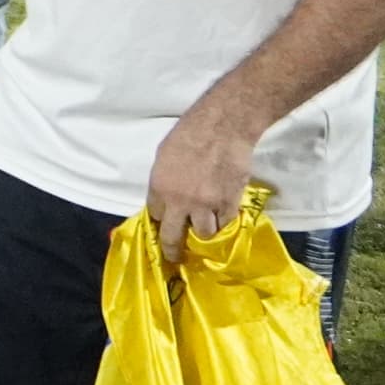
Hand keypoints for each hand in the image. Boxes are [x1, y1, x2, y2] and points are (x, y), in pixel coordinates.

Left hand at [143, 102, 258, 252]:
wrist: (223, 127)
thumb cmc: (190, 134)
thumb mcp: (164, 156)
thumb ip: (163, 181)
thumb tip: (165, 197)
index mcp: (159, 187)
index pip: (155, 216)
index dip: (160, 219)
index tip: (164, 223)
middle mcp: (180, 201)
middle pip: (172, 237)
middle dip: (173, 250)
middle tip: (175, 257)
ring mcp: (206, 205)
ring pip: (203, 235)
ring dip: (203, 235)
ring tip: (204, 233)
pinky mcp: (229, 203)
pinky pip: (225, 224)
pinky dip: (224, 223)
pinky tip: (222, 219)